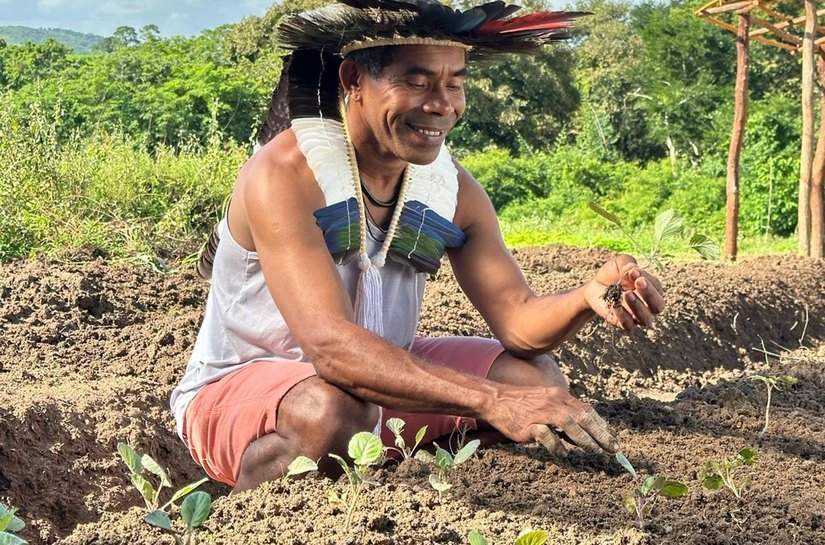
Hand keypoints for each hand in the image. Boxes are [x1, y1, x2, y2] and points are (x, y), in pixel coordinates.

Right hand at [484, 384, 618, 455]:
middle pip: (583, 416)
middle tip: (613, 448)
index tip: (611, 438)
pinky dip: (557, 445)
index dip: (601, 424)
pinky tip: (564, 455)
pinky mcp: (529, 425)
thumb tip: (581, 431)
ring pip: (569, 423)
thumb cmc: (521, 403)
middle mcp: (553, 402)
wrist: (495, 399)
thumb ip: (562, 412)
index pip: (586, 409)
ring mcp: (541, 413)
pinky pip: (547, 435)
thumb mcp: (545, 401)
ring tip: (595, 451)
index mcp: (559, 396)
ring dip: (585, 438)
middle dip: (601, 433)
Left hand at [585, 254, 664, 330]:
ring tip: (627, 294)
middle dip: (650, 294)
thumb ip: (627, 263)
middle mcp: (648, 304)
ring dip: (638, 307)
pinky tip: (616, 307)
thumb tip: (634, 269)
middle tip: (638, 282)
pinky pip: (629, 326)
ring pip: (646, 319)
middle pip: (658, 306)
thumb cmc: (612, 273)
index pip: (657, 288)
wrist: (594, 286)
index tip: (634, 272)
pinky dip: (624, 318)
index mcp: (652, 289)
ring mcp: (636, 315)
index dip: (648, 281)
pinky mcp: (623, 323)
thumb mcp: (618, 263)